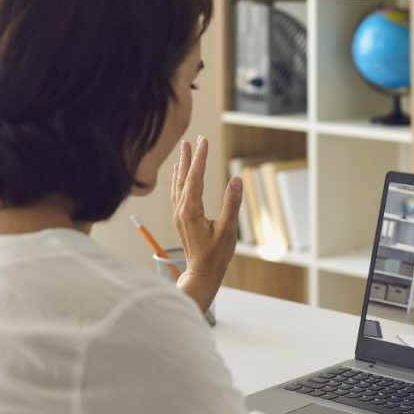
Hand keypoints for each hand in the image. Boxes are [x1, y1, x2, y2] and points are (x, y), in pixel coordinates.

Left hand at [171, 136, 242, 310]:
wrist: (202, 273)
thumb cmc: (216, 255)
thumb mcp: (228, 230)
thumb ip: (232, 204)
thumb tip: (236, 180)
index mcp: (191, 211)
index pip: (195, 178)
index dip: (200, 158)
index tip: (204, 141)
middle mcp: (181, 210)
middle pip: (184, 177)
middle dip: (190, 157)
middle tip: (193, 139)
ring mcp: (178, 215)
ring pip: (178, 184)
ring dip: (182, 166)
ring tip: (184, 151)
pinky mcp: (180, 219)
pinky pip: (176, 194)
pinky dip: (178, 180)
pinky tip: (179, 175)